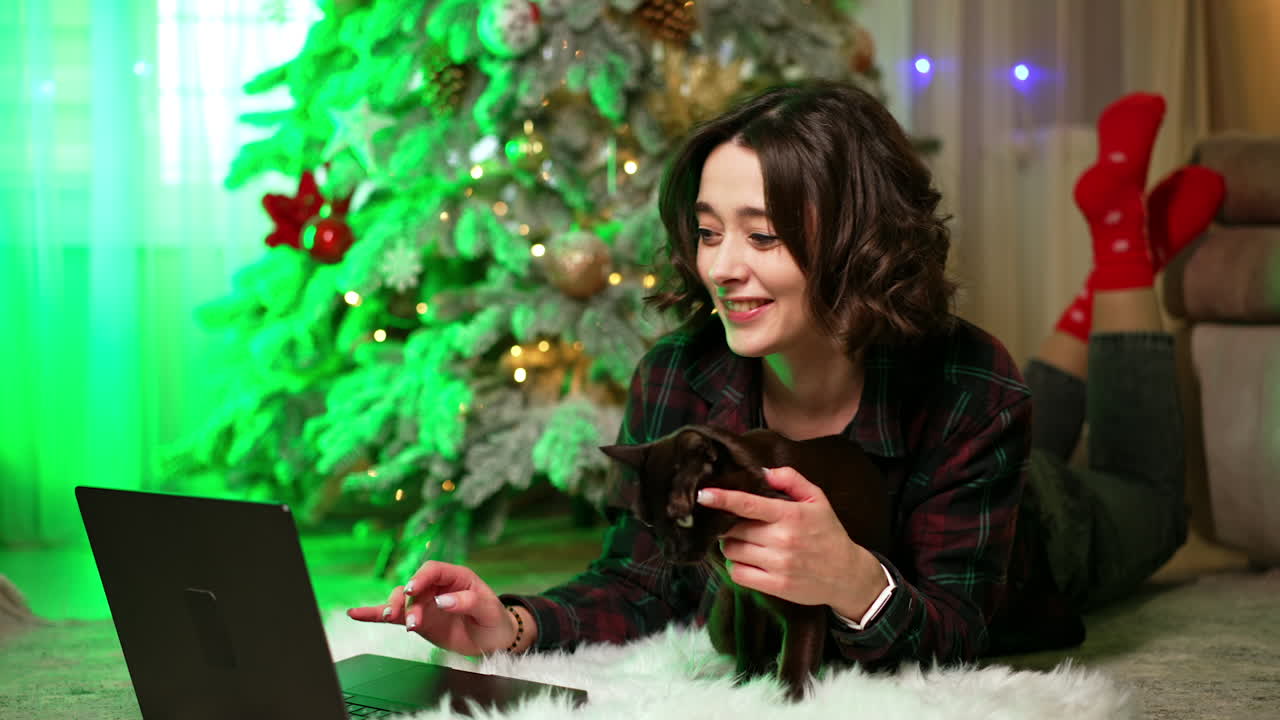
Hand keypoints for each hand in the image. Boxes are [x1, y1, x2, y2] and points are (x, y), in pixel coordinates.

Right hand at [346, 561, 516, 655]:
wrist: (492, 640)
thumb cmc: (493, 619)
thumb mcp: (488, 610)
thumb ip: (468, 602)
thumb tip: (443, 601)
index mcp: (455, 576)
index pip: (433, 570)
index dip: (420, 577)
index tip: (413, 591)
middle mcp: (436, 586)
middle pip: (413, 586)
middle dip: (406, 601)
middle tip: (409, 620)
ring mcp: (424, 603)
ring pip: (401, 599)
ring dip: (394, 608)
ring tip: (391, 619)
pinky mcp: (417, 620)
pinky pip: (393, 616)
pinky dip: (374, 614)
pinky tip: (355, 613)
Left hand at [696, 466, 886, 617]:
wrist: (847, 575)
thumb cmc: (828, 533)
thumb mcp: (817, 499)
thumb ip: (791, 479)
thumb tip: (762, 472)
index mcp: (790, 515)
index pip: (748, 504)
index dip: (722, 498)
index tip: (702, 495)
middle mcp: (782, 540)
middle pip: (734, 529)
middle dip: (728, 525)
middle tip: (737, 524)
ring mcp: (778, 565)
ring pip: (732, 551)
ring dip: (732, 545)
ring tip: (746, 543)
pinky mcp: (775, 586)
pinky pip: (738, 574)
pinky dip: (737, 566)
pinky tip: (748, 561)